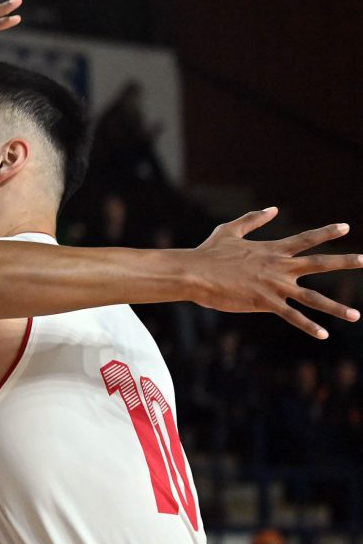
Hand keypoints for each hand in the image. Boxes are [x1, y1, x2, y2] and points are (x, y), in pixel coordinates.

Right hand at [190, 207, 361, 337]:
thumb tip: (273, 209)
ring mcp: (273, 285)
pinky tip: (323, 334)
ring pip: (312, 297)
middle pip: (319, 264)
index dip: (326, 232)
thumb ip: (253, 219)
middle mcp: (279, 266)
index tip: (346, 227)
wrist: (195, 273)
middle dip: (345, 263)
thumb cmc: (209, 252)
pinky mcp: (264, 302)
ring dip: (335, 307)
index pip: (305, 239)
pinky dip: (308, 326)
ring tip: (356, 315)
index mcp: (272, 249)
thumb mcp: (230, 230)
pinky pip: (291, 316)